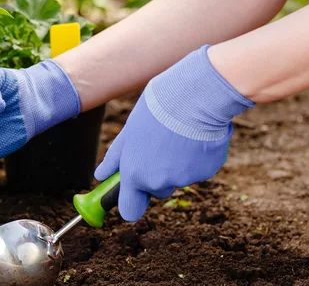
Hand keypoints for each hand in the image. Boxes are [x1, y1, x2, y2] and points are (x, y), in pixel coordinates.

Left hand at [94, 46, 253, 221]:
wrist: (195, 97)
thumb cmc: (157, 109)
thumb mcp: (129, 131)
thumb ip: (116, 157)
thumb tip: (101, 175)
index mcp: (135, 173)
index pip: (129, 210)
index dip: (131, 203)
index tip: (132, 195)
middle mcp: (158, 182)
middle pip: (157, 191)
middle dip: (157, 176)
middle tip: (159, 148)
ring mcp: (185, 179)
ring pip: (178, 178)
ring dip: (178, 164)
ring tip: (178, 135)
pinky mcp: (207, 172)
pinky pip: (198, 170)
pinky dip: (196, 158)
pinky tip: (196, 136)